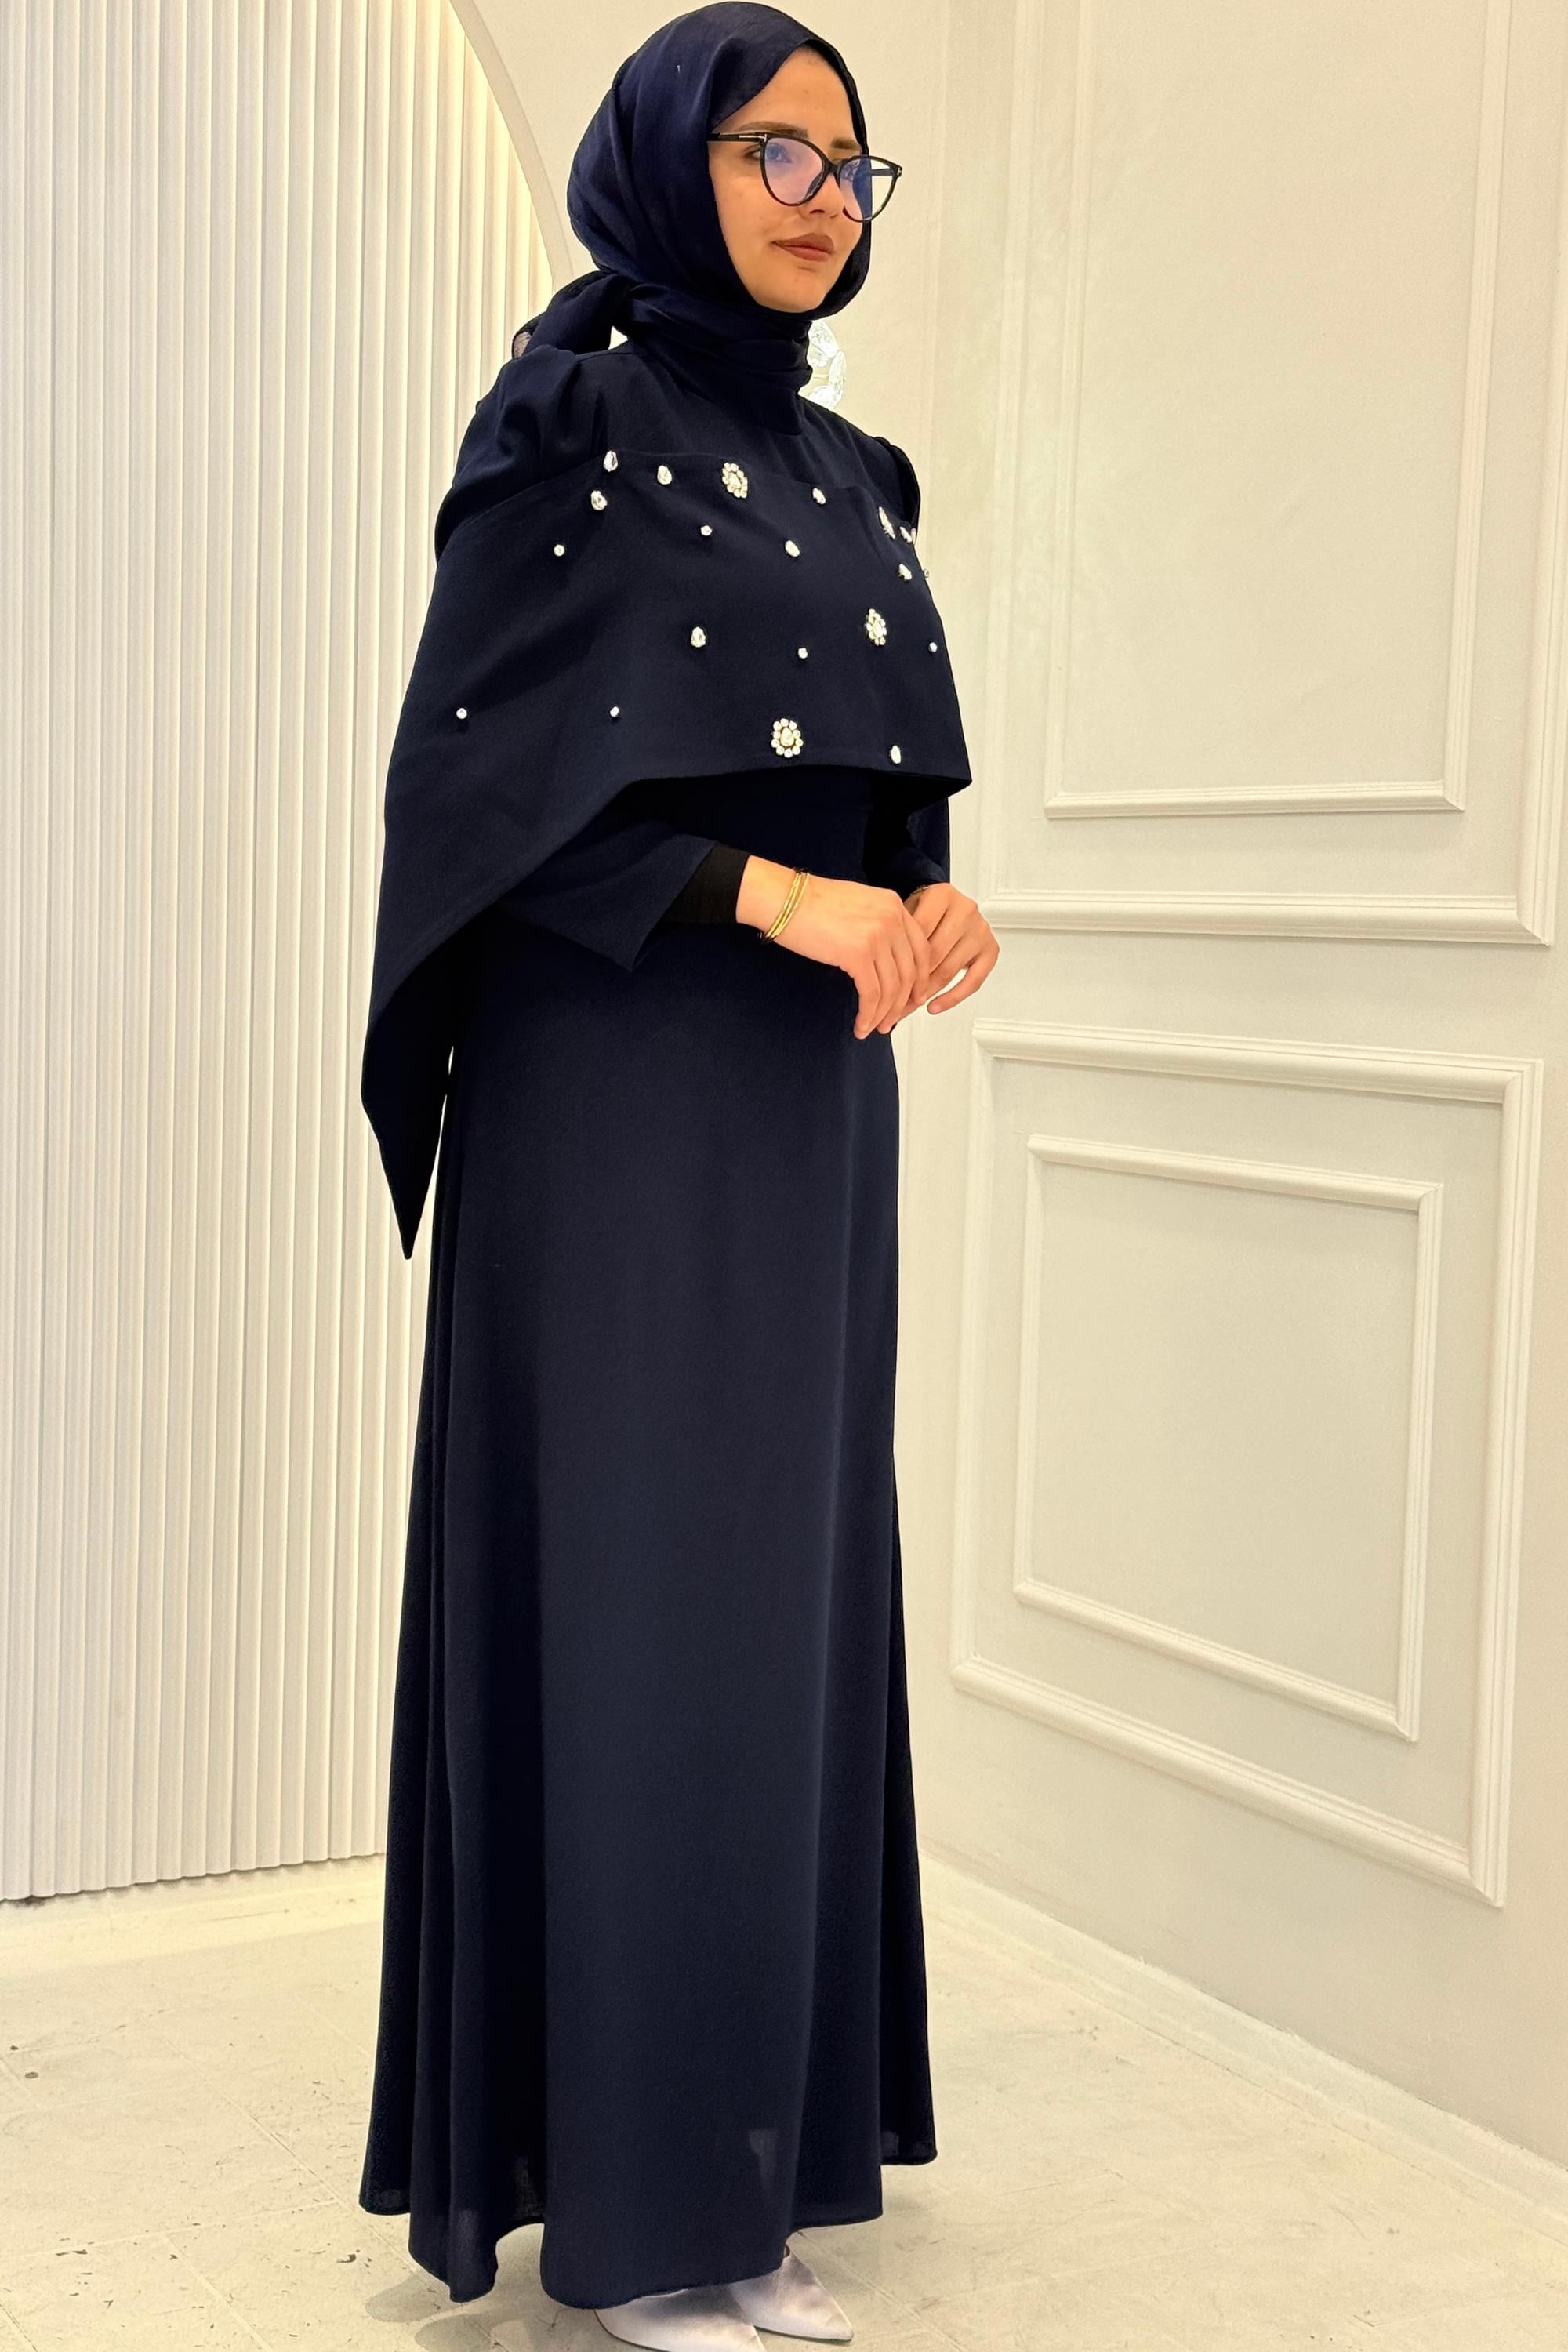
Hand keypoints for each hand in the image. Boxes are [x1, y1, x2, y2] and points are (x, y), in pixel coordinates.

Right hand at [737, 858, 936, 1039]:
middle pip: (911, 972)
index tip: (912, 999)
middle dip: (903, 1003)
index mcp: (894, 905)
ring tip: (875, 1028)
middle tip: (892, 1021)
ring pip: (893, 987)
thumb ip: (879, 925)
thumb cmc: (811, 904)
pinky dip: (869, 1014)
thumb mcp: (858, 905)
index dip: (920, 980)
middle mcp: (892, 919)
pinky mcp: (858, 955)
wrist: (784, 899)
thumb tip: (886, 960)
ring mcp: (877, 936)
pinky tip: (861, 1025)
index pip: (921, 949)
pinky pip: (872, 994)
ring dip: (885, 1014)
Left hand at [894, 881, 998, 1023]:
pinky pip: (973, 982)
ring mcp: (980, 930)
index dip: (901, 958)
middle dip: (911, 981)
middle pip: (934, 954)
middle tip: (892, 999)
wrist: (945, 906)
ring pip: (949, 970)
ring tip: (907, 1007)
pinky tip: (935, 1006)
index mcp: (943, 895)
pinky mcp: (991, 950)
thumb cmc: (923, 911)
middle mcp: (966, 910)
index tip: (885, 979)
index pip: (919, 932)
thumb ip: (899, 933)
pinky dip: (952, 997)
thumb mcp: (907, 912)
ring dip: (926, 992)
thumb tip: (881, 971)